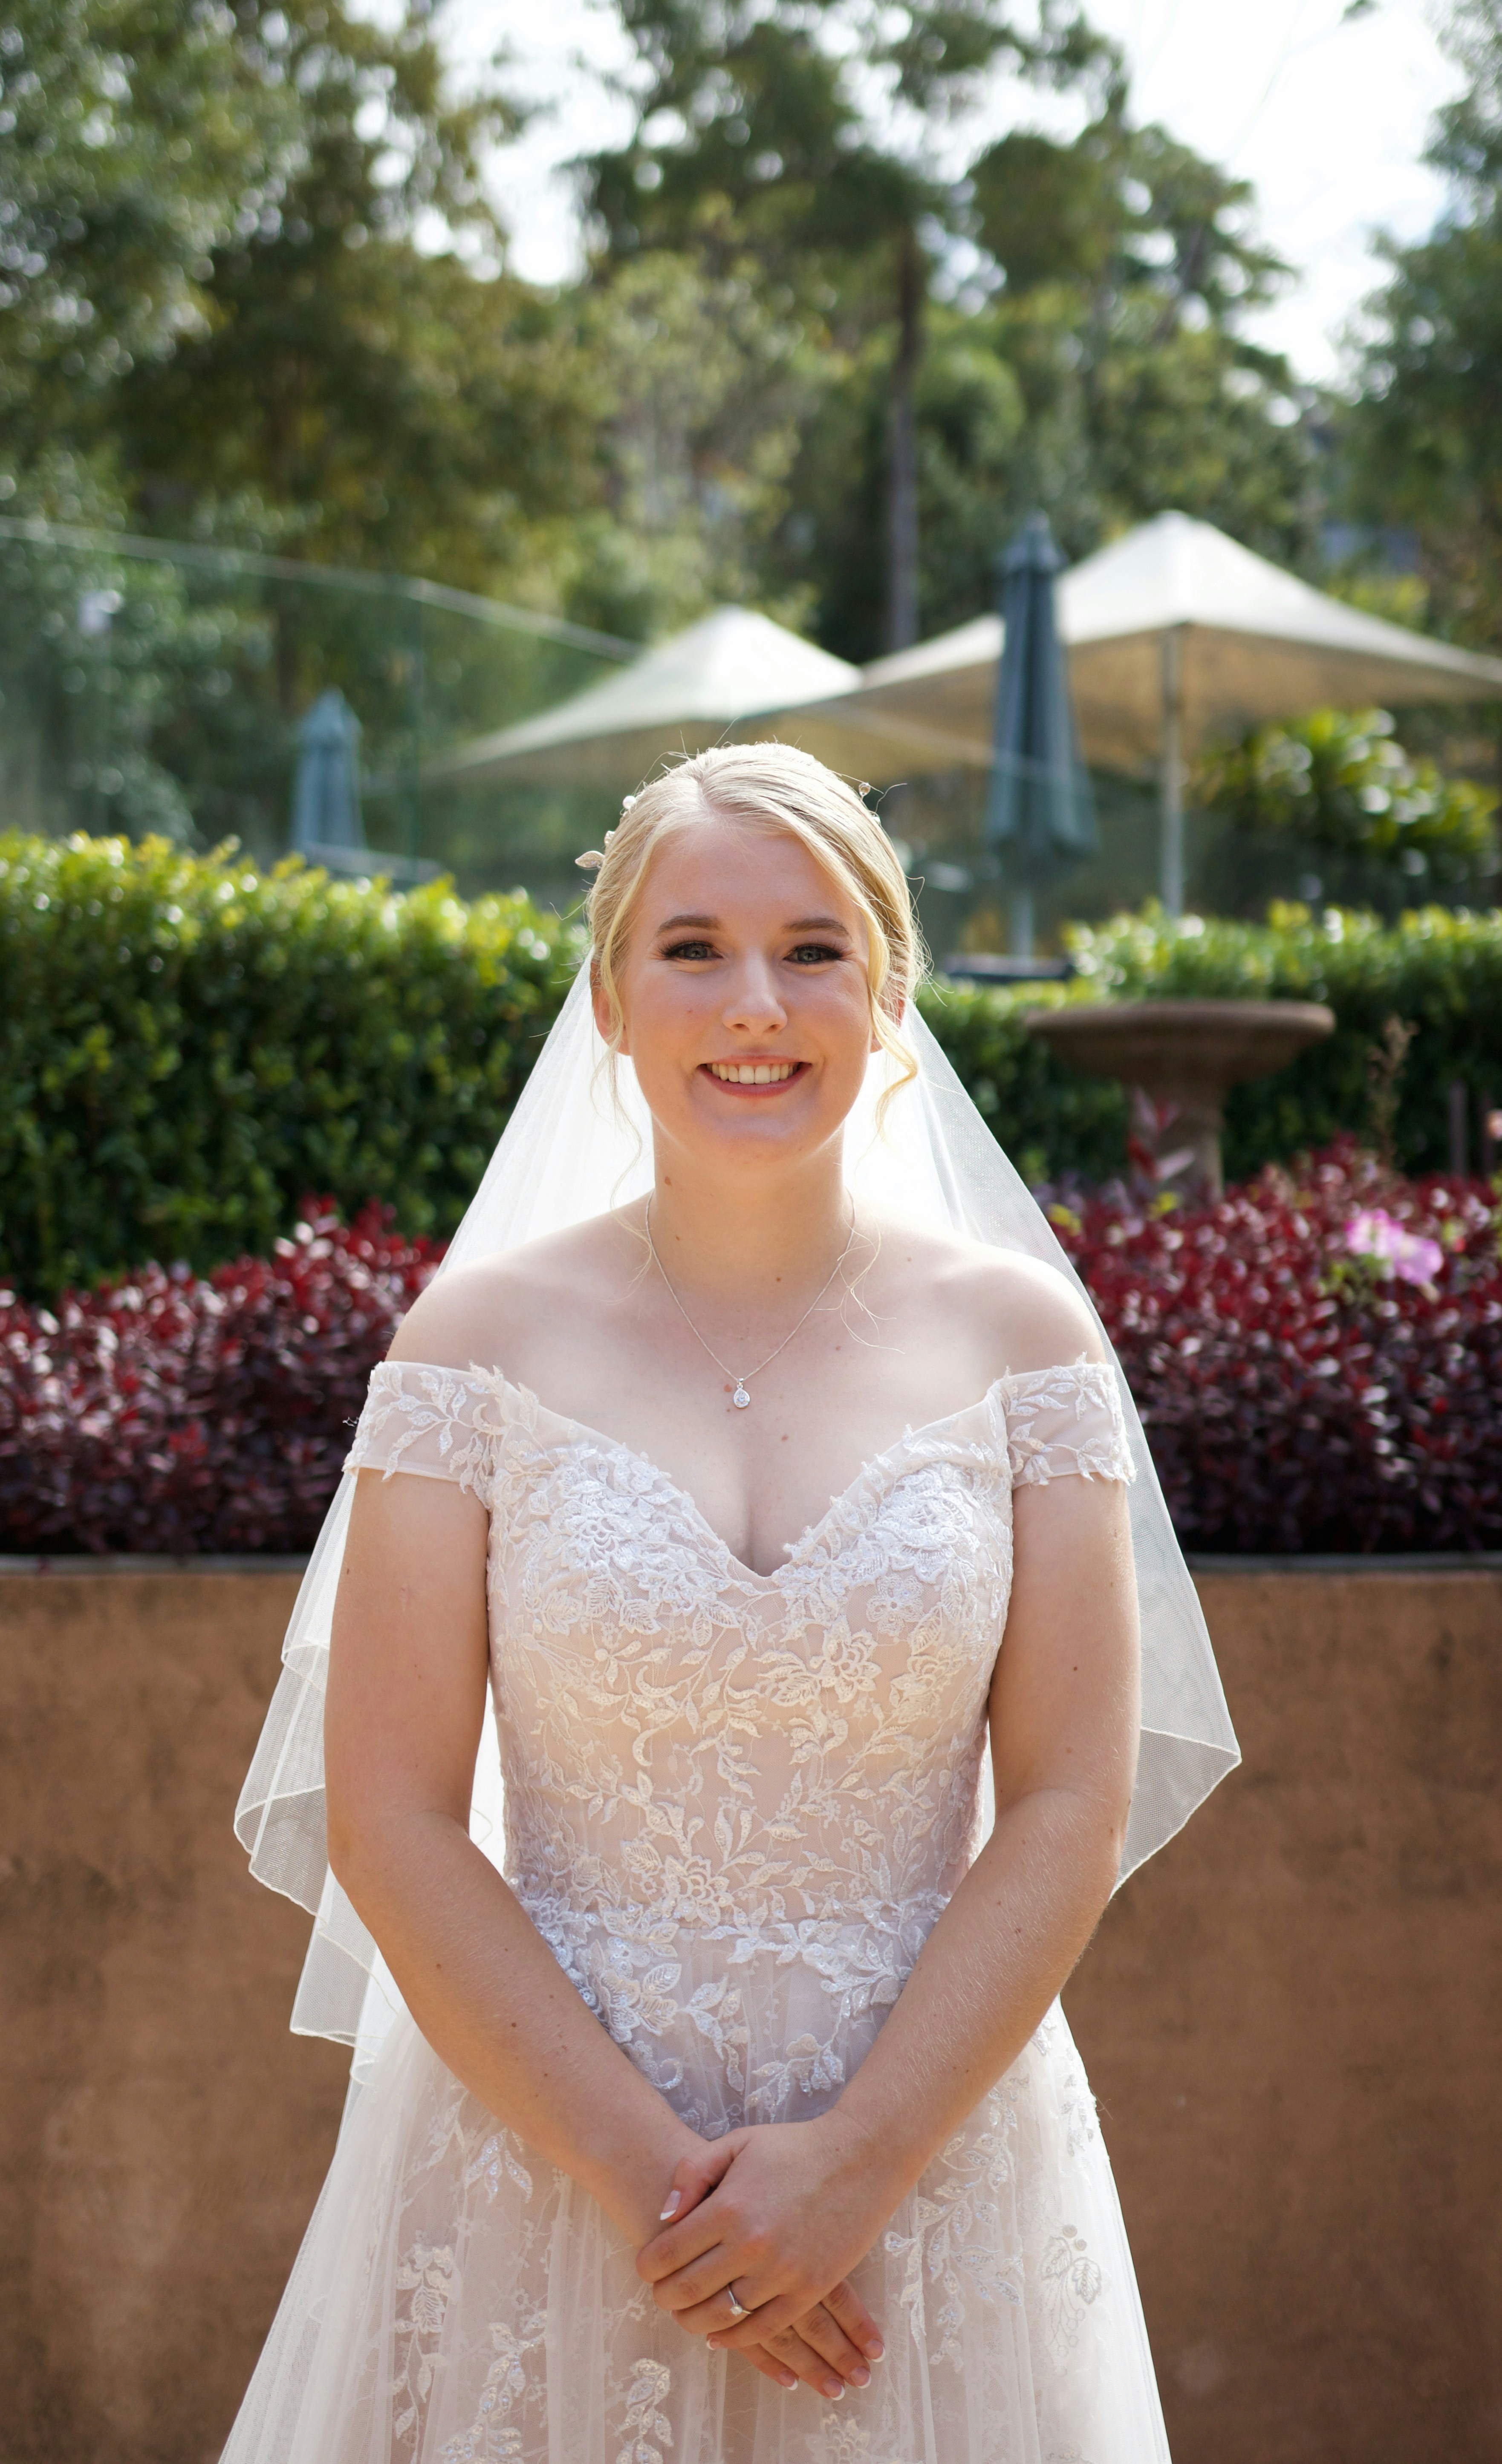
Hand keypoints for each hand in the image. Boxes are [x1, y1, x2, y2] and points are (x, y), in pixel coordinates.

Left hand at [637, 2119, 896, 2359]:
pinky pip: (763, 2328)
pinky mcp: (810, 2288)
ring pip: (721, 2317)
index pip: (668, 2253)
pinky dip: (735, 2337)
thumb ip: (693, 2173)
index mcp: (729, 2206)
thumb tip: (665, 2216)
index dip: (648, 2266)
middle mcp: (752, 2244)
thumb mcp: (737, 2143)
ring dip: (695, 2321)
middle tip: (661, 2294)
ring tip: (687, 2314)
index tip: (646, 2268)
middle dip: (665, 2298)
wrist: (861, 2157)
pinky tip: (719, 2333)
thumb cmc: (795, 2147)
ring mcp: (783, 2271)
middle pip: (688, 2290)